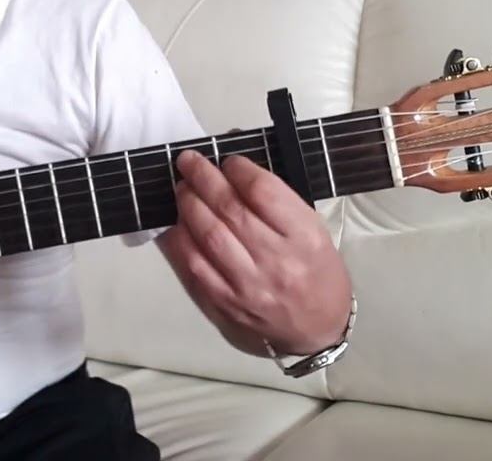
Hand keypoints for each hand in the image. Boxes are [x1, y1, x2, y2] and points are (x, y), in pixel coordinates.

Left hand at [158, 150, 352, 355]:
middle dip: (204, 179)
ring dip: (189, 206)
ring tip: (182, 189)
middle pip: (230, 209)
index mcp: (304, 237)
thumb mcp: (313, 231)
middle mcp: (276, 260)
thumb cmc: (317, 273)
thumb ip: (277, 203)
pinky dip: (179, 241)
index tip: (228, 161)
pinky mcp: (225, 304)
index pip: (263, 192)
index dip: (238, 170)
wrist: (317, 330)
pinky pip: (193, 266)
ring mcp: (247, 286)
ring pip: (208, 235)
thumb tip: (234, 171)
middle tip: (189, 163)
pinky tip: (174, 224)